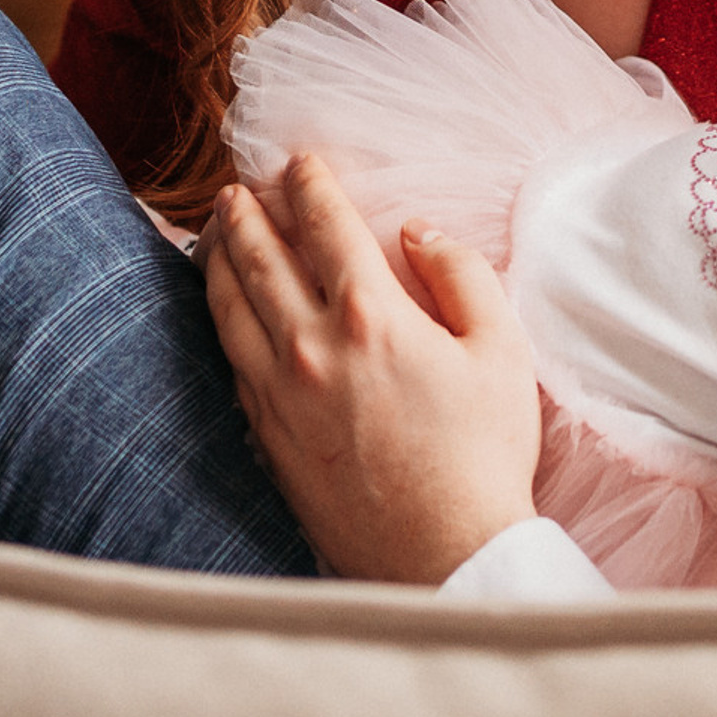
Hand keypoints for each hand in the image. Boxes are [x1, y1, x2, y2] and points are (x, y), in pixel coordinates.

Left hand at [201, 152, 543, 584]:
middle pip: (263, 260)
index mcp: (371, 316)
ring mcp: (280, 396)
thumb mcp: (501, 349)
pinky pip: (232, 364)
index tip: (300, 161)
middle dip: (247, 215)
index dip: (311, 185)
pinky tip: (226, 315)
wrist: (442, 555)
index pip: (326, 227)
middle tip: (235, 188)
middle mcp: (311, 348)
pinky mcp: (268, 439)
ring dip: (221, 262)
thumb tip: (417, 233)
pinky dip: (223, 324)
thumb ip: (460, 275)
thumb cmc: (483, 453)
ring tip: (215, 235)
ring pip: (231, 311)